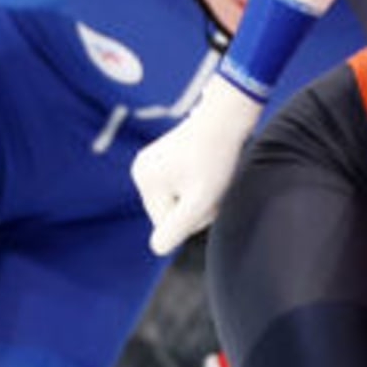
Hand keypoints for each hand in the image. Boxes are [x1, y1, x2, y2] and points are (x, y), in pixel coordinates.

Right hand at [131, 75, 261, 254]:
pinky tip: (204, 167)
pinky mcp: (160, 158)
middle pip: (169, 212)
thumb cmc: (216, 159)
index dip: (194, 217)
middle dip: (194, 206)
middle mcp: (140, 171)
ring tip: (210, 174)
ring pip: (175, 199)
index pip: (168, 225)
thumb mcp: (200, 200)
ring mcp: (148, 163)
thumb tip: (157, 248)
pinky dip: (194, 183)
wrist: (225, 117)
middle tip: (213, 184)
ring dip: (196, 195)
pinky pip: (176, 185)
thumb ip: (177, 227)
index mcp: (144, 181)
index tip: (209, 194)